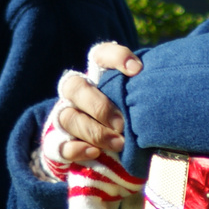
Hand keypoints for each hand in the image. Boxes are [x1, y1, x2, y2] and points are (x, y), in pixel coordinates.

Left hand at [37, 43, 147, 208]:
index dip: (70, 149)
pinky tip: (133, 69)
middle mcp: (71, 114)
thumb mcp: (110, 199)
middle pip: (62, 111)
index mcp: (67, 145)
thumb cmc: (119, 172)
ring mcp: (86, 87)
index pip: (56, 143)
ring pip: (74, 83)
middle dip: (88, 128)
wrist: (132, 132)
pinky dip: (113, 57)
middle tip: (117, 141)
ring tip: (125, 116)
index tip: (93, 158)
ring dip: (98, 102)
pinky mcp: (105, 66)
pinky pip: (100, 53)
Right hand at [54, 42, 141, 159]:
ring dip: (93, 131)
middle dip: (99, 106)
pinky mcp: (59, 144)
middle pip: (75, 86)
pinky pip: (59, 145)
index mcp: (98, 77)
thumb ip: (140, 94)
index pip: (101, 55)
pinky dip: (76, 149)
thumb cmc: (130, 120)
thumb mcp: (137, 105)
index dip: (116, 58)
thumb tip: (150, 84)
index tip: (136, 70)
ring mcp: (66, 117)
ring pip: (67, 117)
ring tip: (118, 143)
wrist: (115, 150)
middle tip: (122, 123)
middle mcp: (77, 93)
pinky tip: (95, 153)